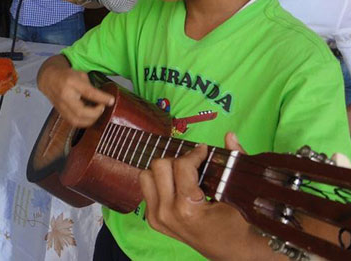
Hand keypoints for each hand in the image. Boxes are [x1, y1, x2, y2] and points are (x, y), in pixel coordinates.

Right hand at [39, 61, 114, 127]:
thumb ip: (90, 86)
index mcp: (70, 82)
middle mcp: (65, 95)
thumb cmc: (67, 76)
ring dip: (91, 119)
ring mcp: (61, 106)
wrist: (49, 79)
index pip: (88, 92)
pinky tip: (90, 116)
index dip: (101, 98)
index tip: (111, 100)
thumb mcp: (80, 75)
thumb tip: (103, 98)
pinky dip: (84, 122)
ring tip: (97, 112)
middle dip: (96, 113)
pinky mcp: (61, 113)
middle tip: (102, 107)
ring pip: (77, 120)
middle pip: (81, 111)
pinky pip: (74, 122)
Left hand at [139, 133, 250, 258]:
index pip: (181, 165)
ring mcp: (157, 218)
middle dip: (178, 161)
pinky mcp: (153, 220)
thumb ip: (233, 161)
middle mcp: (167, 213)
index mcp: (187, 209)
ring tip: (183, 174)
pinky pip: (146, 188)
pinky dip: (159, 182)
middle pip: (159, 166)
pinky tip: (177, 186)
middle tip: (194, 163)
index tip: (204, 150)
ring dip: (164, 171)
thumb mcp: (237, 194)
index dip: (195, 153)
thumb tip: (230, 135)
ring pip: (146, 175)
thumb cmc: (238, 225)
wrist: (233, 253)